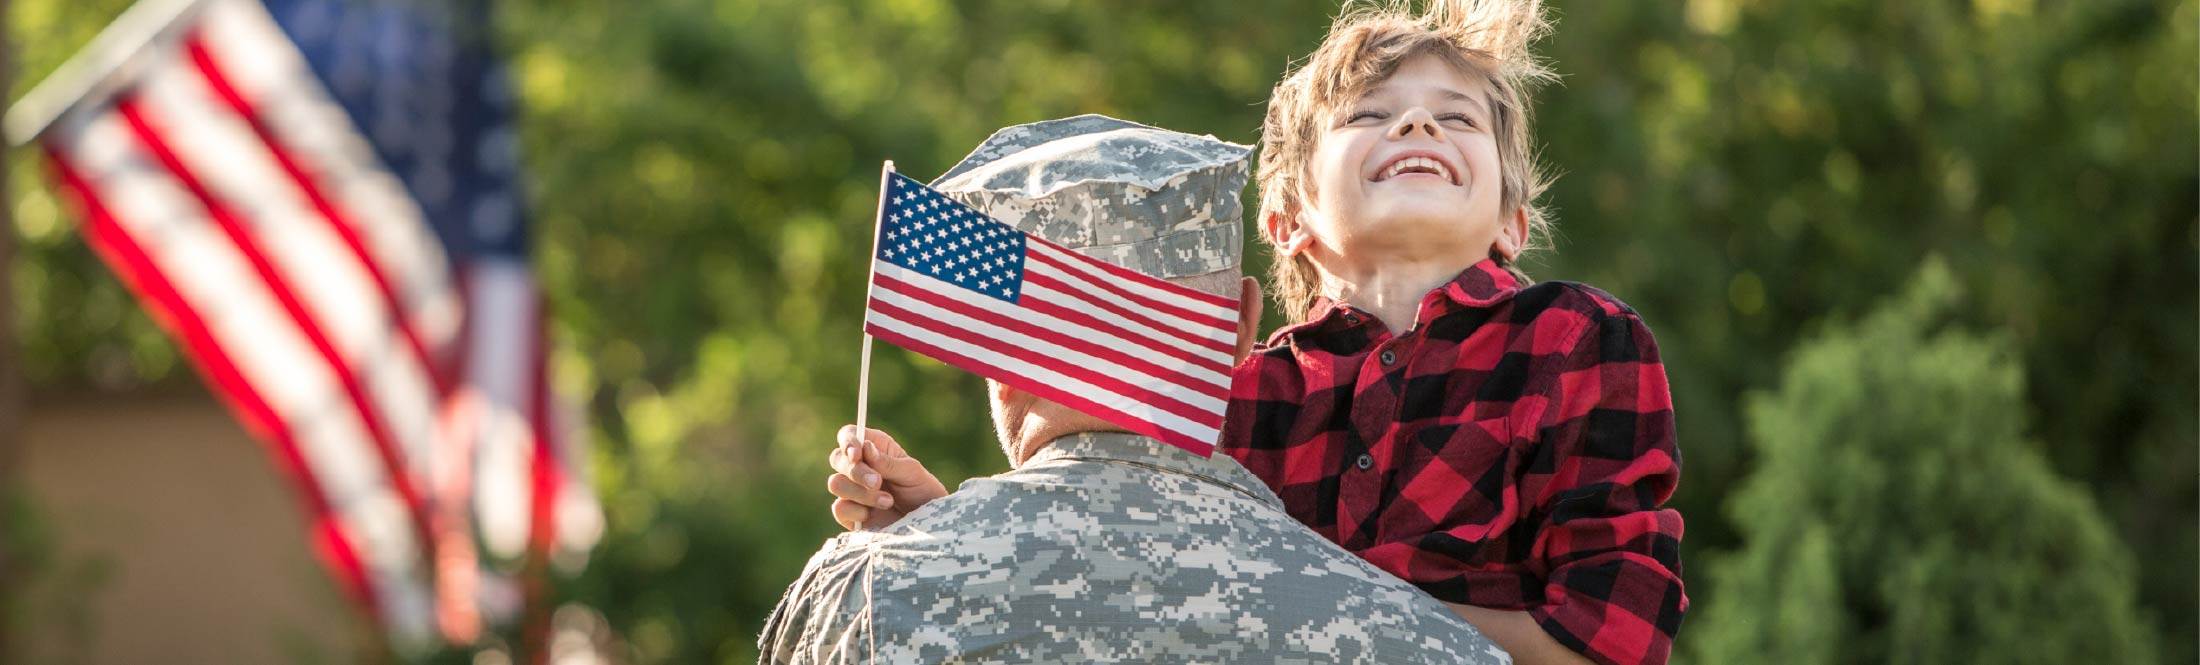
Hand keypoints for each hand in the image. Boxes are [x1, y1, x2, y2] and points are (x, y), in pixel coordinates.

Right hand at [826, 425, 948, 530]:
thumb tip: (866, 447)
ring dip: (861, 493)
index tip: (857, 454)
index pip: (849, 435)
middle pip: (837, 459)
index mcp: (875, 449)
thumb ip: (888, 462)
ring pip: (836, 483)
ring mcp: (852, 491)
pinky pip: (839, 508)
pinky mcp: (850, 514)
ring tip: (888, 501)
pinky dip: (855, 511)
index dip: (848, 442)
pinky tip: (873, 515)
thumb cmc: (923, 492)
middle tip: (878, 482)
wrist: (928, 525)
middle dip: (856, 471)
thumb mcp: (912, 473)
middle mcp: (859, 467)